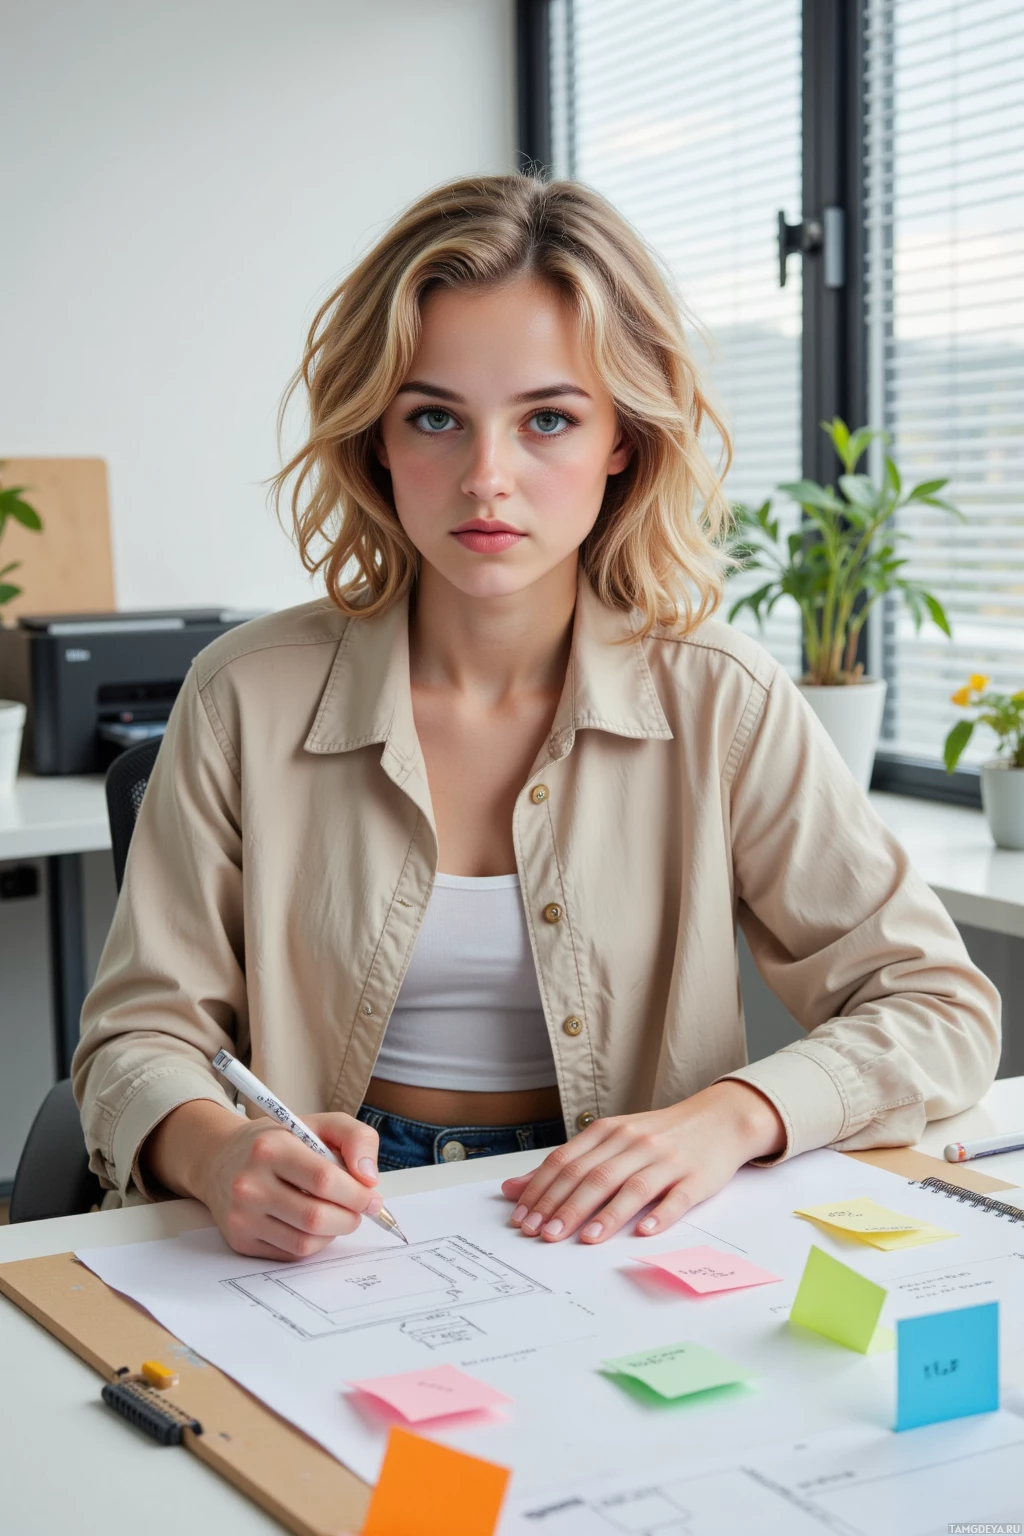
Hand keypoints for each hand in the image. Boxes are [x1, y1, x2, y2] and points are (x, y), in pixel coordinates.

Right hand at [144, 1101, 382, 1259]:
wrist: (222, 1159)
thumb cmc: (279, 1142)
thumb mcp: (319, 1124)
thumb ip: (356, 1138)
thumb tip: (369, 1178)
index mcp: (271, 1148)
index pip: (324, 1180)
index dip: (357, 1194)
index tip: (372, 1197)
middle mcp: (250, 1183)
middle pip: (316, 1217)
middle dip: (350, 1218)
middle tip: (359, 1210)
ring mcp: (242, 1216)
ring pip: (306, 1242)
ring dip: (334, 1233)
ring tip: (337, 1215)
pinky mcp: (240, 1241)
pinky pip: (291, 1253)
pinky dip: (313, 1243)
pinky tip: (312, 1223)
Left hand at [500, 1081, 785, 1244]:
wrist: (717, 1118)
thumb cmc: (656, 1135)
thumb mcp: (609, 1141)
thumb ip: (565, 1164)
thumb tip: (512, 1190)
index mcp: (609, 1131)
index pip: (567, 1162)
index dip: (542, 1191)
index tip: (523, 1219)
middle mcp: (634, 1142)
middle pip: (594, 1176)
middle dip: (565, 1207)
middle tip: (544, 1235)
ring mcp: (667, 1159)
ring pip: (631, 1186)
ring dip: (606, 1214)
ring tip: (585, 1238)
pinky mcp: (696, 1177)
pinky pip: (677, 1197)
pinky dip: (660, 1214)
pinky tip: (644, 1231)